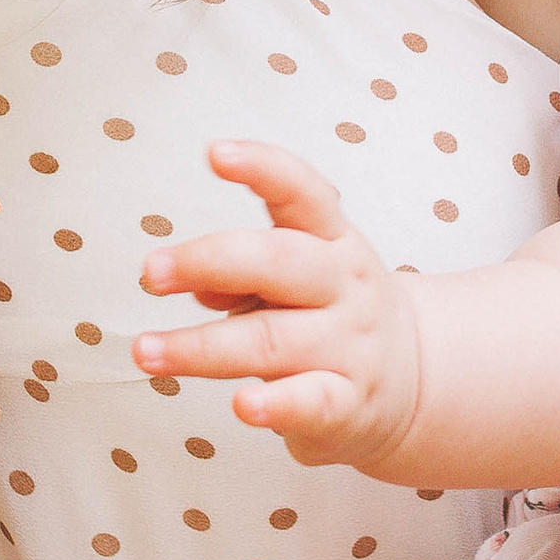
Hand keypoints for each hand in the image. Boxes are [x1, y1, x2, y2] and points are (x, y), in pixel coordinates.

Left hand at [133, 141, 425, 468]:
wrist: (413, 380)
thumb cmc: (332, 317)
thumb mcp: (299, 279)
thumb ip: (244, 274)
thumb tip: (196, 284)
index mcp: (334, 240)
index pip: (304, 193)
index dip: (263, 168)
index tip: (216, 153)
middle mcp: (346, 285)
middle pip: (279, 262)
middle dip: (208, 263)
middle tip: (151, 272)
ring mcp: (350, 345)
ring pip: (272, 339)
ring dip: (200, 347)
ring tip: (146, 352)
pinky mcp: (349, 403)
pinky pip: (311, 402)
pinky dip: (275, 405)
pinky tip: (242, 406)